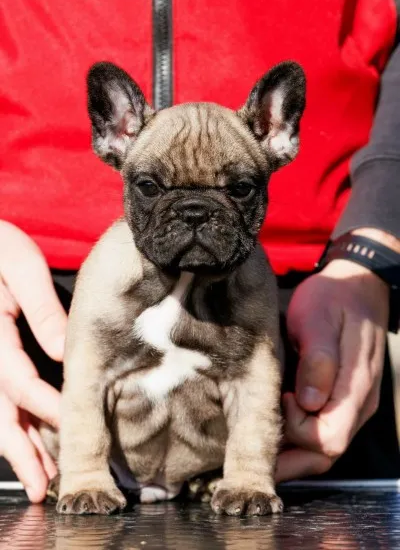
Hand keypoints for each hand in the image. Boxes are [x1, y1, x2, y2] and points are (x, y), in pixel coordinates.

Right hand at [0, 221, 66, 500]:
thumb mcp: (20, 265)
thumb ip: (42, 310)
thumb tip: (67, 351)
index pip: (16, 382)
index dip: (46, 407)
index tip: (75, 426)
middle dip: (22, 451)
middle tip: (45, 486)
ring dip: (15, 447)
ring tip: (38, 480)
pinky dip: (9, 426)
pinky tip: (25, 444)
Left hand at [276, 249, 389, 480]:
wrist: (357, 285)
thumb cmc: (334, 298)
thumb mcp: (318, 318)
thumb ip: (318, 360)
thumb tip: (308, 402)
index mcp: (355, 388)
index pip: (327, 439)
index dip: (297, 431)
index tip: (277, 400)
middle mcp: (358, 405)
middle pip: (325, 455)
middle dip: (288, 459)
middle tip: (252, 445)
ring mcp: (353, 404)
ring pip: (323, 448)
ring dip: (292, 452)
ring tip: (258, 441)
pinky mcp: (344, 398)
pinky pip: (324, 430)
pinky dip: (299, 437)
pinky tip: (276, 426)